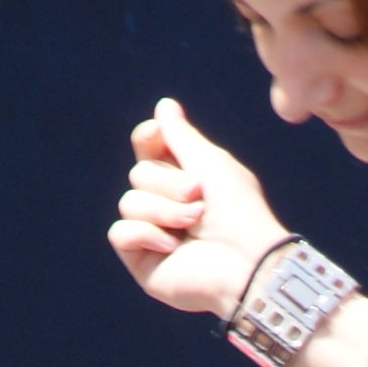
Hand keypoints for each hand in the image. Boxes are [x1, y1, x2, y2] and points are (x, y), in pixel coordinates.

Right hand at [107, 96, 285, 323]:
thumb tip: (164, 105)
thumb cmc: (239, 211)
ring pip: (128, 202)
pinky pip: (120, 233)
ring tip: (194, 223)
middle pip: (139, 173)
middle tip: (199, 197)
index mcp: (184, 179)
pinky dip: (146, 234)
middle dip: (169, 182)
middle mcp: (166, 205)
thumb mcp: (211, 163)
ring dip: (164, 210)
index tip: (156, 135)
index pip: (148, 149)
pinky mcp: (143, 261)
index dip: (148, 139)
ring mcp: (153, 234)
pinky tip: (173, 247)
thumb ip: (182, 136)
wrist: (247, 260)